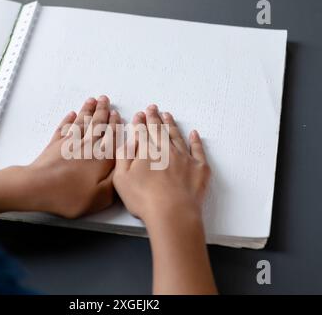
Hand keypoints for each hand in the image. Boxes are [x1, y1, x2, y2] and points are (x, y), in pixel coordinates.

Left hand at [17, 96, 120, 218]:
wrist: (38, 187)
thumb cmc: (69, 195)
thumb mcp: (100, 197)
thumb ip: (115, 183)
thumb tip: (122, 170)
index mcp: (101, 158)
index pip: (111, 136)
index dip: (114, 124)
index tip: (116, 114)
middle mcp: (87, 147)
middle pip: (96, 124)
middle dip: (102, 111)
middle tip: (104, 99)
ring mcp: (69, 144)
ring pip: (81, 123)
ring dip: (87, 110)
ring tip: (91, 101)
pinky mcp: (54, 146)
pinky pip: (63, 129)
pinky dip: (67, 120)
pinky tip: (71, 115)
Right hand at [113, 105, 215, 294]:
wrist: (172, 212)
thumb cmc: (144, 199)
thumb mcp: (121, 179)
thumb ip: (123, 157)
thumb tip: (128, 141)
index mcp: (147, 151)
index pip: (143, 132)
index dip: (141, 122)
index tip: (140, 114)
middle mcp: (166, 149)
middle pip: (159, 130)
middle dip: (155, 118)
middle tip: (153, 108)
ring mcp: (184, 157)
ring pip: (176, 135)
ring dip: (171, 125)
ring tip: (167, 116)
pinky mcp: (199, 168)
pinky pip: (198, 149)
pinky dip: (196, 140)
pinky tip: (194, 133)